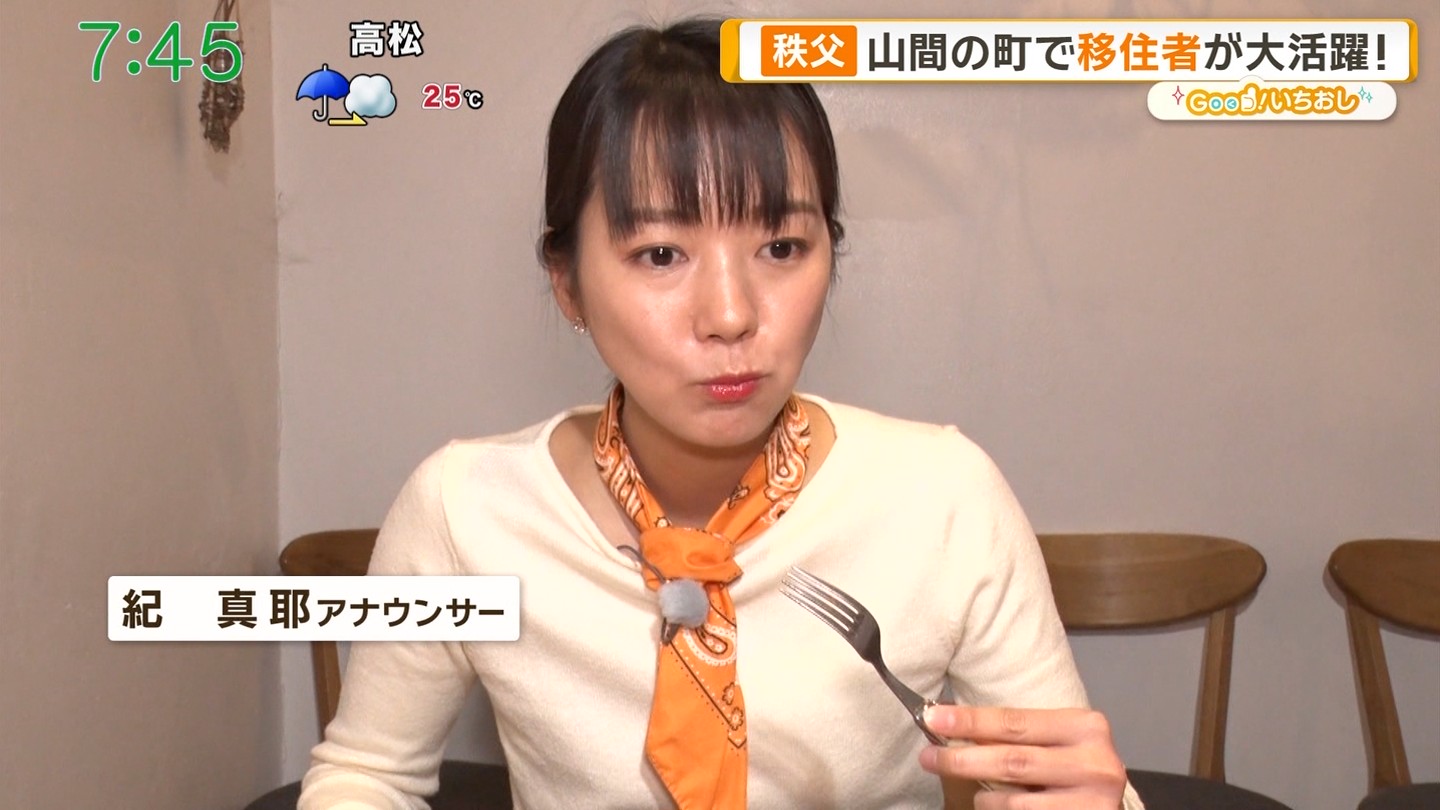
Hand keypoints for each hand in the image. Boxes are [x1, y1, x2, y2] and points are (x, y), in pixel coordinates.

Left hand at [918, 704, 1126, 808]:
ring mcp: (1092, 803)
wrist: (1107, 805)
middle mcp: (1095, 764)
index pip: (1015, 722)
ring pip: (1014, 802)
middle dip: (962, 759)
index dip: (970, 721)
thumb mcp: (1053, 742)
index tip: (933, 718)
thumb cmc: (1074, 768)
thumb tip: (952, 725)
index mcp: (1085, 727)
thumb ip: (1014, 736)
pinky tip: (997, 808)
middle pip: (1011, 761)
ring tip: (978, 794)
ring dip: (984, 798)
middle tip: (928, 757)